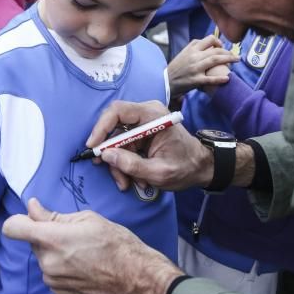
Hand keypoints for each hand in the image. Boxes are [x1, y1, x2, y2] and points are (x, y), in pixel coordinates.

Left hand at [2, 198, 182, 293]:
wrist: (136, 279)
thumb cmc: (117, 244)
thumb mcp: (88, 219)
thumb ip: (53, 215)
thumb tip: (32, 208)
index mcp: (52, 239)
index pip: (13, 228)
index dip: (19, 221)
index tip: (31, 218)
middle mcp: (47, 262)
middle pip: (32, 241)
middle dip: (46, 235)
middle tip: (74, 234)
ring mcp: (53, 280)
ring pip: (43, 257)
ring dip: (55, 252)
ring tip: (83, 251)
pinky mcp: (60, 292)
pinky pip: (52, 273)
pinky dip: (62, 267)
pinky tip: (84, 265)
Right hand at [86, 100, 213, 191]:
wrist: (200, 168)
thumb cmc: (186, 167)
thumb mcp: (159, 172)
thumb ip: (131, 165)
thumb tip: (105, 156)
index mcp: (153, 115)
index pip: (118, 111)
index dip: (101, 127)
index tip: (93, 146)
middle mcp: (146, 114)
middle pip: (114, 127)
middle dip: (110, 153)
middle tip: (111, 172)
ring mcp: (143, 124)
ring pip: (117, 141)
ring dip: (119, 164)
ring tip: (128, 183)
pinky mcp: (141, 135)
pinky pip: (124, 147)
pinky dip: (125, 163)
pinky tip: (134, 178)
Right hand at [167, 36, 237, 98]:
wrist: (165, 81)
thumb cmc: (176, 67)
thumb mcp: (183, 53)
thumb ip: (195, 46)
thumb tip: (209, 43)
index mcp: (192, 49)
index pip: (209, 39)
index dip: (219, 42)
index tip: (223, 47)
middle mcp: (194, 57)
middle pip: (216, 50)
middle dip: (228, 52)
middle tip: (235, 56)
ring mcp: (195, 68)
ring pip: (215, 60)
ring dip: (229, 59)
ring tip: (236, 61)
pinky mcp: (196, 80)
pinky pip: (210, 79)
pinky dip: (220, 78)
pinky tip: (227, 78)